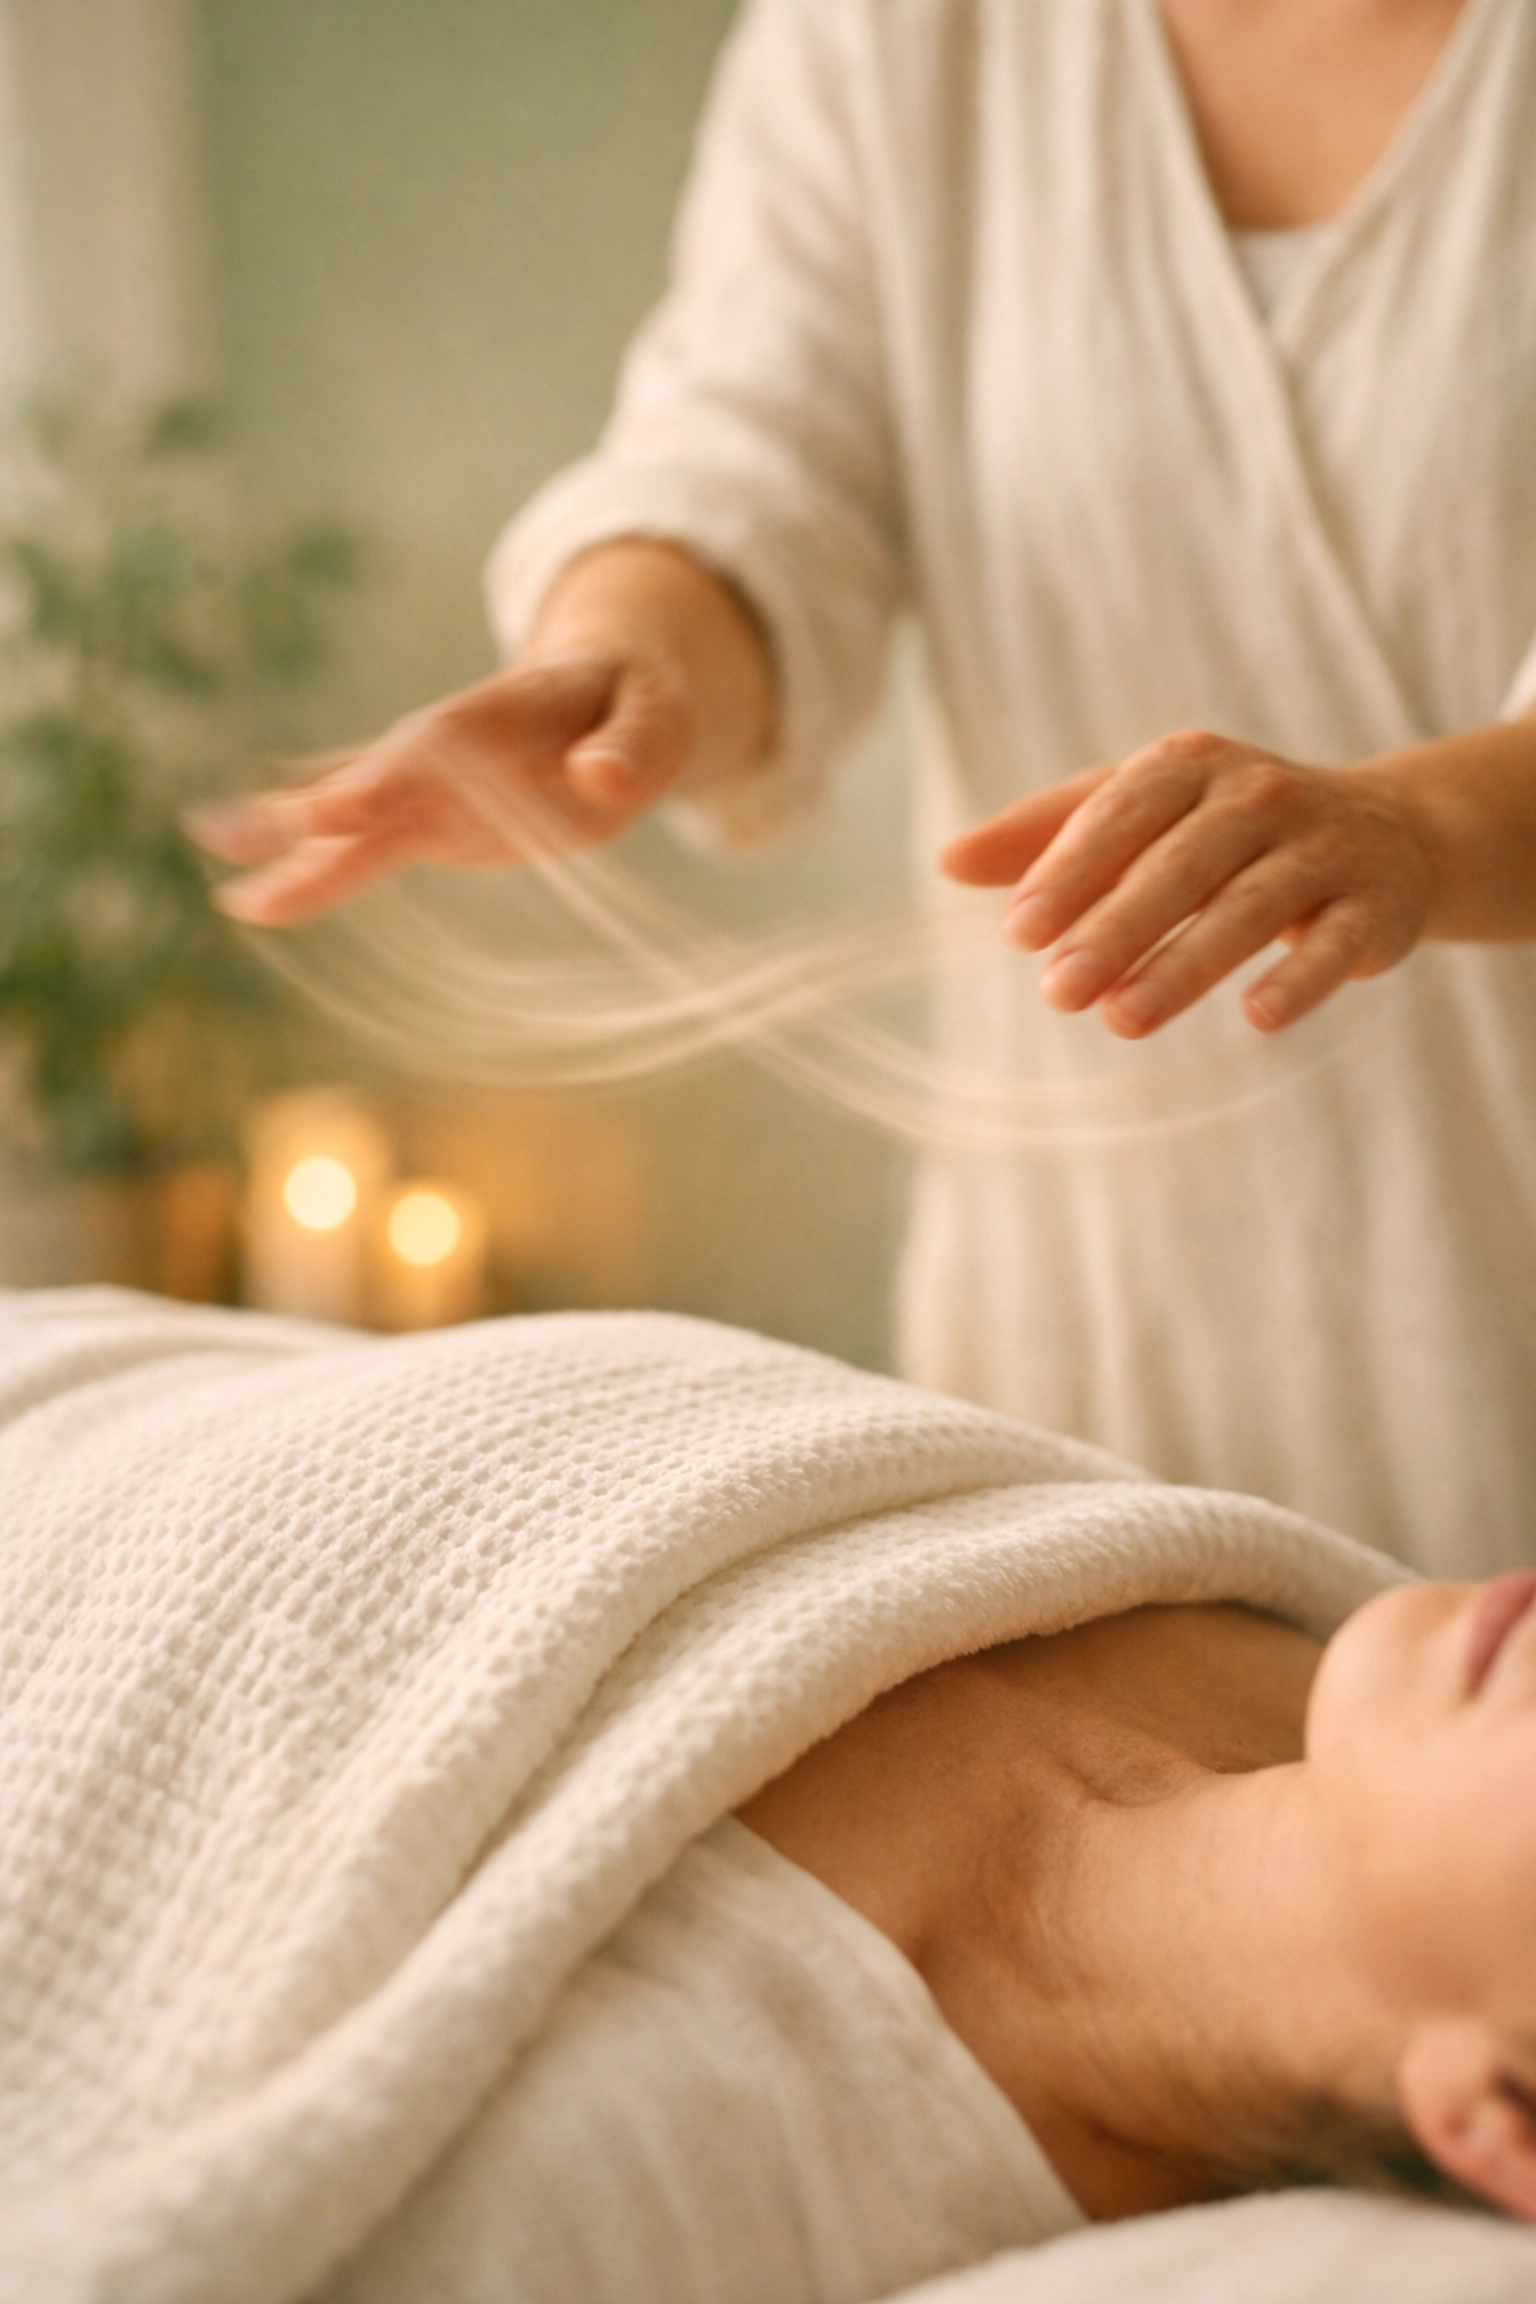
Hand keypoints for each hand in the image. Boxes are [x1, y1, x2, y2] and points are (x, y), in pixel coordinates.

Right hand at [191, 538, 774, 925]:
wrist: (610, 692)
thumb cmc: (642, 704)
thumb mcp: (659, 719)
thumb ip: (633, 747)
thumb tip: (603, 779)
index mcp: (508, 711)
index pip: (447, 740)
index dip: (400, 770)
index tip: (353, 801)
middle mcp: (451, 743)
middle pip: (384, 771)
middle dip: (335, 803)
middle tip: (272, 829)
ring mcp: (431, 782)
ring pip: (354, 810)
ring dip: (291, 835)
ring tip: (221, 852)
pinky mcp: (427, 818)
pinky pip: (361, 846)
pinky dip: (310, 868)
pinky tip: (251, 895)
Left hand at [940, 729, 1439, 1036]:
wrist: (1383, 833)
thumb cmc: (1224, 830)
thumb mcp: (1138, 814)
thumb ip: (1046, 835)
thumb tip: (947, 862)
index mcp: (1190, 765)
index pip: (1120, 813)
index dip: (1070, 871)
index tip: (1019, 933)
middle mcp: (1259, 794)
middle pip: (1180, 865)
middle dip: (1116, 929)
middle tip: (1059, 993)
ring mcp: (1323, 846)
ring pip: (1249, 907)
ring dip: (1185, 965)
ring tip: (1124, 1020)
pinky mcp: (1374, 903)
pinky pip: (1335, 942)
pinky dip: (1300, 978)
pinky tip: (1258, 1018)